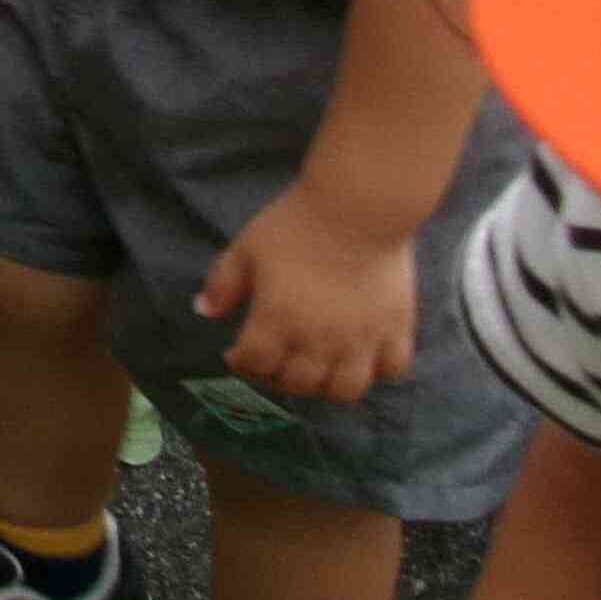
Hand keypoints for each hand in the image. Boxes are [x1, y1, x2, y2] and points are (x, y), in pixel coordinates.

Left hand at [196, 182, 418, 402]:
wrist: (358, 209)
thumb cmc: (295, 226)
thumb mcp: (246, 249)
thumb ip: (223, 284)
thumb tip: (203, 312)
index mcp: (278, 321)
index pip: (255, 363)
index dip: (241, 363)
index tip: (236, 354)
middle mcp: (320, 341)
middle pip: (297, 384)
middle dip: (277, 378)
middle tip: (273, 362)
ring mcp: (362, 340)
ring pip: (345, 390)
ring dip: (325, 387)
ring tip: (315, 369)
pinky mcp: (397, 329)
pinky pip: (391, 369)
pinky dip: (375, 372)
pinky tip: (360, 358)